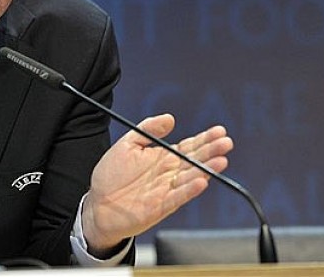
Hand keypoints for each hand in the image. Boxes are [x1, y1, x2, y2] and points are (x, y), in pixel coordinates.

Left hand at [81, 114, 233, 255]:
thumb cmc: (111, 175)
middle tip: (226, 143)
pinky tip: (201, 181)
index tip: (219, 131)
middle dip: (211, 151)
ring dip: (206, 169)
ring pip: (191, 178)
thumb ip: (148, 129)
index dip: (205, 139)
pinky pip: (178, 196)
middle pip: (195, 160)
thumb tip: (169, 118)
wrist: (97, 204)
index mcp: (163, 158)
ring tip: (220, 160)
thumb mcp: (127, 144)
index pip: (189, 146)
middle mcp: (169, 173)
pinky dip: (190, 190)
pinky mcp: (161, 206)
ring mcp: (167, 190)